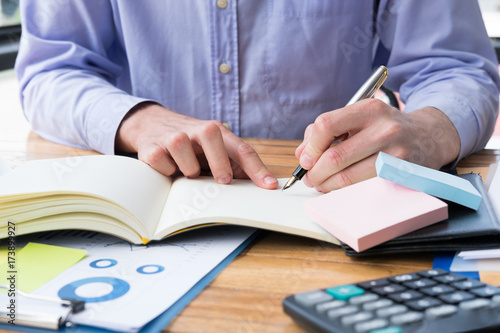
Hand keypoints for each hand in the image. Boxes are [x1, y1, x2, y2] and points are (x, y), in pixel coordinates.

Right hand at [115, 103, 277, 188]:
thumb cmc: (191, 144)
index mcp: (218, 132)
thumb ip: (234, 166)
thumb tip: (259, 186)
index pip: (242, 149)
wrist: (152, 125)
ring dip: (188, 170)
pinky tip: (167, 168)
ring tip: (187, 172)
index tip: (269, 186)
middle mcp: (196, 130)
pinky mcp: (151, 147)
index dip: (257, 169)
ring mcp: (173, 136)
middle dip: (219, 161)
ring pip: (183, 152)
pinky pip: (161, 163)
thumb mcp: (213, 151)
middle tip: (223, 180)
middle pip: (212, 136)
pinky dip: (166, 172)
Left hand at [295, 99, 460, 191]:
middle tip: (310, 177)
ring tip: (321, 184)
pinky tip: (340, 186)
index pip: (326, 124)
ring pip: (347, 177)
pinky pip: (363, 187)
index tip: (306, 158)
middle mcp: (384, 128)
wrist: (428, 136)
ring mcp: (395, 152)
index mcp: (368, 109)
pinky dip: (344, 190)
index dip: (311, 146)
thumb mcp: (359, 118)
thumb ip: (327, 131)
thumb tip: (302, 154)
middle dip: (315, 172)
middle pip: (335, 156)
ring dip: (326, 185)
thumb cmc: (384, 128)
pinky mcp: (400, 173)